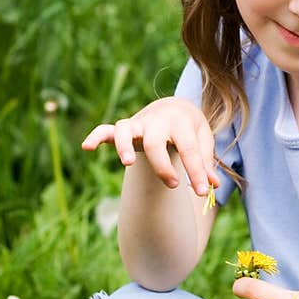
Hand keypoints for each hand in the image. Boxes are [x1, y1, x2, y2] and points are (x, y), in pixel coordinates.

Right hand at [81, 97, 218, 196]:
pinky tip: (86, 147)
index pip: (189, 148)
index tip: (202, 191)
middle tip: (174, 185)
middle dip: (162, 165)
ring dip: (124, 146)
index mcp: (181, 122)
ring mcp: (138, 124)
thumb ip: (205, 163)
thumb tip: (212, 185)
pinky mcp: (124, 128)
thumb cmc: (190, 130)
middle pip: (155, 142)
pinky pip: (106, 130)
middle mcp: (157, 121)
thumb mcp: (203, 141)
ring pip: (126, 131)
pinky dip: (96, 136)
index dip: (196, 172)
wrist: (175, 107)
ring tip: (128, 163)